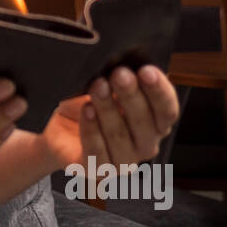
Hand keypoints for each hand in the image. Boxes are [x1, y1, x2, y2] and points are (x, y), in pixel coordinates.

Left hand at [40, 65, 178, 171]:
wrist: (58, 124)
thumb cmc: (88, 100)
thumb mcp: (105, 82)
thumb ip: (121, 75)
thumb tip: (126, 56)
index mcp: (155, 121)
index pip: (168, 110)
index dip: (159, 91)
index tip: (146, 71)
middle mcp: (145, 143)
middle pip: (146, 123)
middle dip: (132, 96)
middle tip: (119, 74)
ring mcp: (124, 160)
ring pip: (121, 138)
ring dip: (109, 110)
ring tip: (97, 87)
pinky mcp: (98, 170)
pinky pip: (98, 154)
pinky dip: (92, 131)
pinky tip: (86, 111)